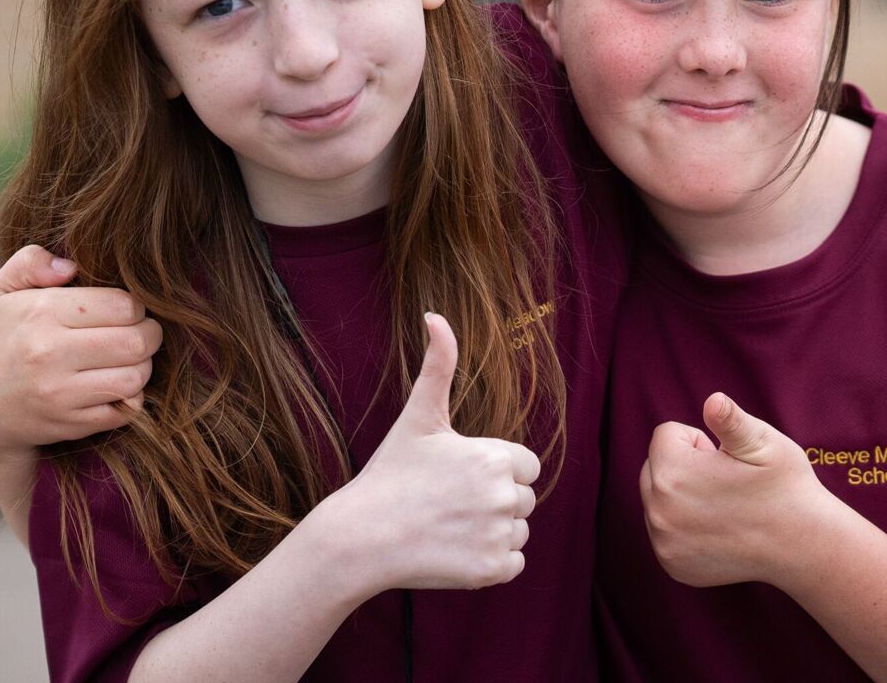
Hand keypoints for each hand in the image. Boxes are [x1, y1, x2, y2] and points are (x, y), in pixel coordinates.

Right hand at [0, 244, 164, 457]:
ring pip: (135, 377)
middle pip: (136, 342)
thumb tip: (69, 267)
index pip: (122, 305)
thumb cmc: (7, 336)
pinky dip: (130, 398)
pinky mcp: (70, 423)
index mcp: (41, 312)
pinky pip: (126, 409)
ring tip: (128, 358)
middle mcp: (48, 353)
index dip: (134, 307)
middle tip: (140, 333)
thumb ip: (31, 262)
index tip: (126, 311)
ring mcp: (59, 393)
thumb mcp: (4, 291)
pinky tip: (114, 385)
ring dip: (141, 367)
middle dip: (148, 335)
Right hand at [321, 314, 538, 592]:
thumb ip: (438, 364)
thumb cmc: (390, 473)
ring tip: (449, 525)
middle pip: (523, 500)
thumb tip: (435, 314)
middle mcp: (503, 495)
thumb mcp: (418, 416)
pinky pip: (513, 564)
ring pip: (518, 532)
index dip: (495, 470)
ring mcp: (496, 535)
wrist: (360, 537)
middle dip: (494, 501)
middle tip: (449, 502)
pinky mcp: (489, 572)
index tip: (460, 476)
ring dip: (493, 532)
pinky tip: (455, 550)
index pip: (526, 466)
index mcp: (494, 456)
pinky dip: (490, 562)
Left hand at [639, 392, 827, 589]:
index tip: (727, 462)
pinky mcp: (673, 564)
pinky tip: (719, 530)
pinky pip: (665, 531)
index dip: (700, 442)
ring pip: (657, 499)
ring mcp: (664, 544)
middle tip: (725, 483)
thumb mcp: (763, 442)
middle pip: (654, 467)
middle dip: (683, 467)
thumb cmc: (785, 486)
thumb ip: (730, 420)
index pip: (665, 436)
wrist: (805, 544)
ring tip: (724, 506)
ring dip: (681, 496)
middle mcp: (659, 513)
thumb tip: (713, 401)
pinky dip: (684, 526)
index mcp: (673, 475)